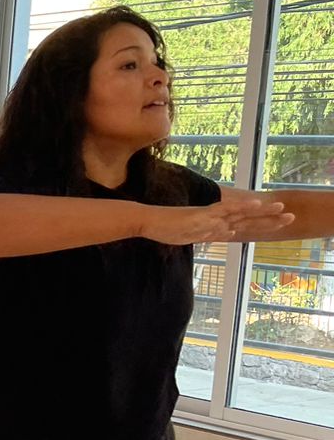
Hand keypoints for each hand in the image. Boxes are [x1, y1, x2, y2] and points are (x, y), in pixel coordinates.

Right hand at [140, 198, 293, 245]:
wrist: (147, 221)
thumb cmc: (164, 228)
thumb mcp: (191, 236)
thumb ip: (209, 234)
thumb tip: (226, 234)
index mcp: (214, 225)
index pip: (242, 225)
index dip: (261, 224)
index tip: (278, 223)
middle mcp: (215, 219)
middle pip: (247, 219)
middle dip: (270, 219)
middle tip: (291, 215)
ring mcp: (210, 216)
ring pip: (242, 213)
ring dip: (263, 212)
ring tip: (282, 209)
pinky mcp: (202, 215)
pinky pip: (225, 210)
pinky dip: (241, 207)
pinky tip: (256, 203)